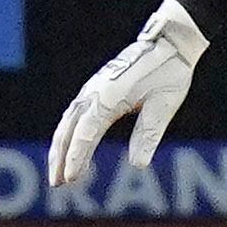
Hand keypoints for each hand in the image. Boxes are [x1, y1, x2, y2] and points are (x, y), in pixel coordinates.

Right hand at [48, 0, 208, 185]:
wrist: (168, 43)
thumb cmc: (169, 73)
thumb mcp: (164, 105)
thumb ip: (148, 134)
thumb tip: (138, 165)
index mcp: (108, 96)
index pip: (86, 133)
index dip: (76, 157)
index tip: (71, 179)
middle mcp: (94, 92)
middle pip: (68, 129)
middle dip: (60, 157)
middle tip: (57, 184)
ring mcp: (92, 88)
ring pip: (67, 121)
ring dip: (60, 147)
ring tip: (58, 172)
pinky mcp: (96, 87)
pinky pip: (75, 113)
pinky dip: (67, 133)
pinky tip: (68, 146)